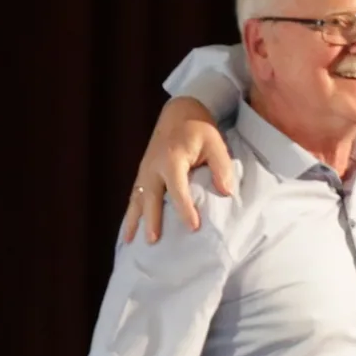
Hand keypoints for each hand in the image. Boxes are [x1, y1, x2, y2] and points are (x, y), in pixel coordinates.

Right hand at [119, 99, 234, 241]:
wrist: (179, 114)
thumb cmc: (199, 130)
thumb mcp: (215, 143)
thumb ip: (222, 166)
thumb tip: (226, 192)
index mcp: (172, 159)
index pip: (177, 188)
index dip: (185, 208)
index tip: (194, 227)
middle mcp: (153, 167)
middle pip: (150, 196)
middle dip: (151, 219)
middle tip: (153, 240)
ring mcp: (144, 171)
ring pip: (136, 198)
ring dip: (134, 220)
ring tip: (130, 242)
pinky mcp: (142, 174)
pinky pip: (133, 196)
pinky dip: (130, 214)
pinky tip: (128, 231)